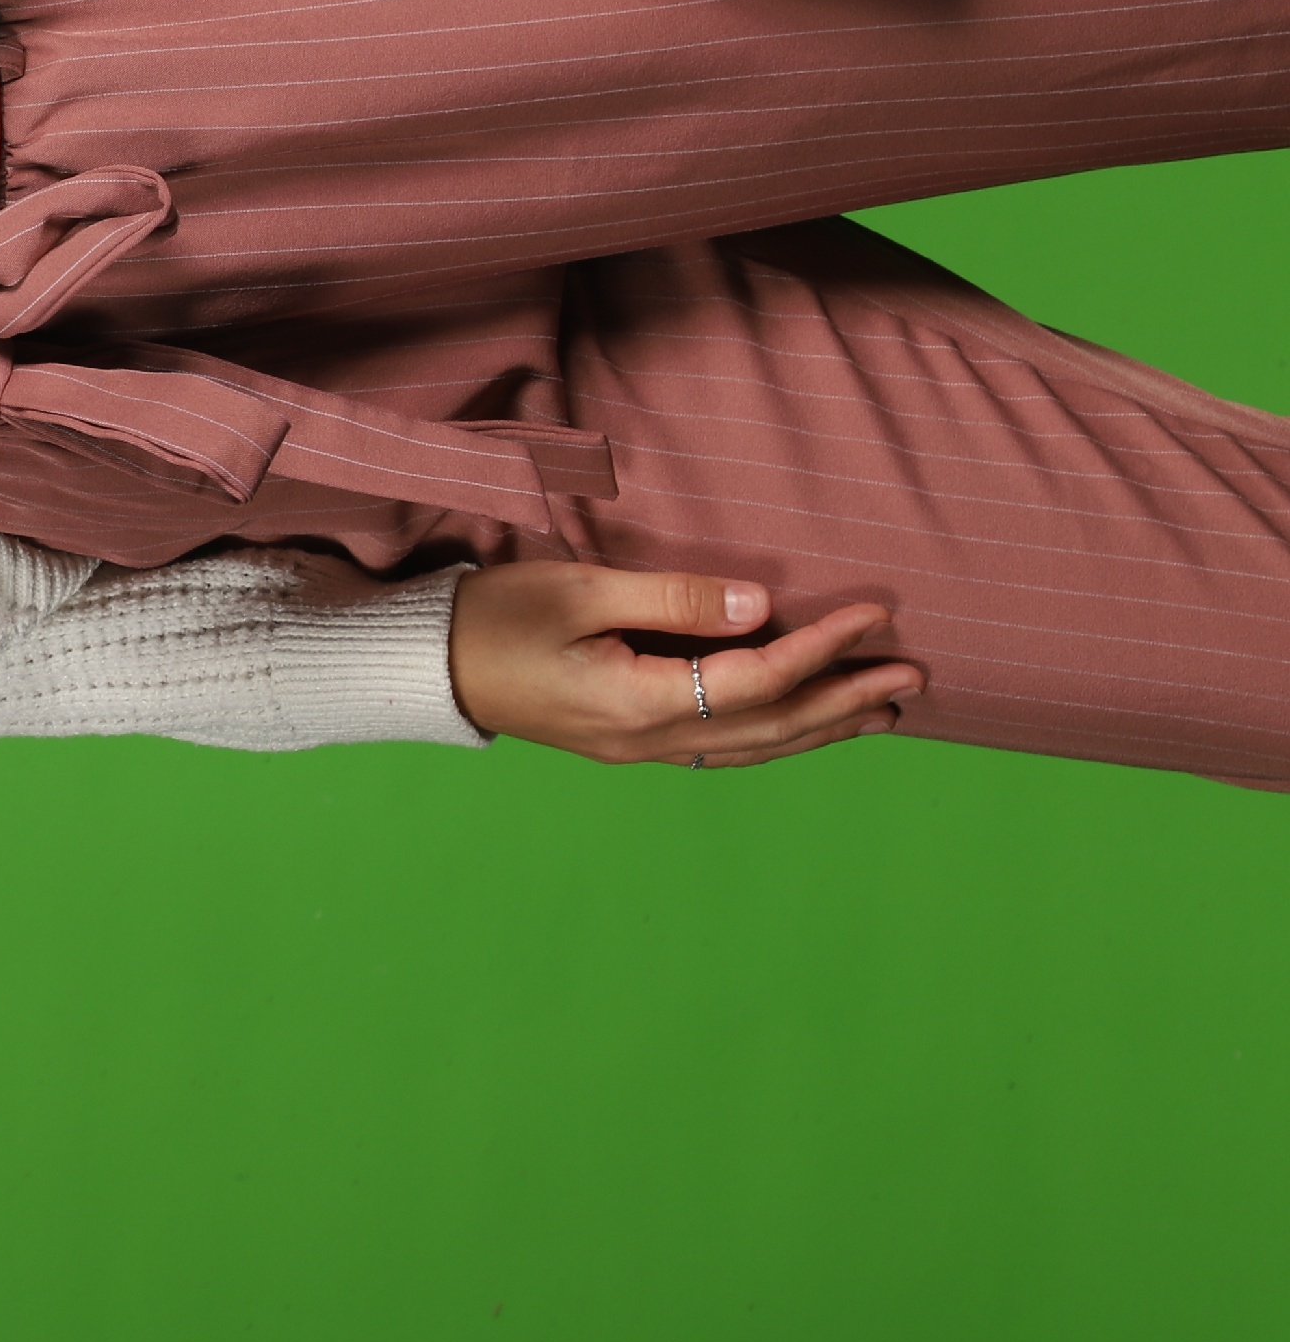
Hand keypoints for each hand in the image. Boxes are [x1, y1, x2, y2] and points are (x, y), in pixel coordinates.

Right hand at [447, 561, 921, 767]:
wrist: (428, 667)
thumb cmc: (496, 617)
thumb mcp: (580, 591)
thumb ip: (673, 598)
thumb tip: (759, 604)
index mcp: (641, 702)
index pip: (759, 677)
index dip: (823, 646)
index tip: (875, 613)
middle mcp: (651, 739)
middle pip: (772, 726)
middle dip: (845, 698)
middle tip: (913, 675)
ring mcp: (639, 750)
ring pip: (754, 747)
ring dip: (822, 727)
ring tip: (880, 711)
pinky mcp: (627, 743)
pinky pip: (724, 748)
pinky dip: (776, 736)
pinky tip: (799, 726)